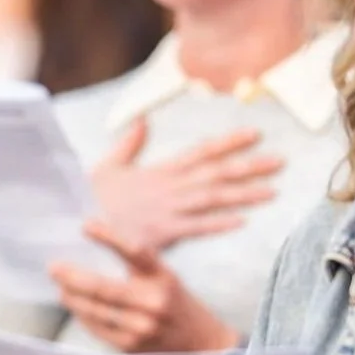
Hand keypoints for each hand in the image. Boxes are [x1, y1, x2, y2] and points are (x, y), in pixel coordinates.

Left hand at [49, 222, 239, 352]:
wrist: (202, 346)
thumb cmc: (175, 304)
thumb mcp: (165, 277)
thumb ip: (138, 265)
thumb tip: (95, 245)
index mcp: (163, 277)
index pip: (135, 251)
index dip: (109, 237)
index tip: (86, 225)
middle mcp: (153, 301)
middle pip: (104, 287)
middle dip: (73, 277)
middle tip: (54, 268)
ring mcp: (142, 326)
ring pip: (96, 310)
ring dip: (72, 297)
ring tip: (61, 287)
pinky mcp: (131, 345)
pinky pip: (98, 328)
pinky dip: (83, 315)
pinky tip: (74, 306)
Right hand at [90, 121, 282, 251]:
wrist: (73, 224)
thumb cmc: (89, 199)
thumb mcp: (108, 166)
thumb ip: (129, 143)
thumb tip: (144, 120)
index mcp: (159, 172)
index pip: (201, 151)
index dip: (229, 142)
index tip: (255, 133)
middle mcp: (169, 188)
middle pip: (215, 173)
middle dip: (250, 166)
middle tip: (281, 161)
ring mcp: (167, 210)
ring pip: (212, 198)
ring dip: (243, 193)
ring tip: (273, 190)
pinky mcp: (160, 233)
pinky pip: (194, 228)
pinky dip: (217, 223)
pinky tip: (241, 220)